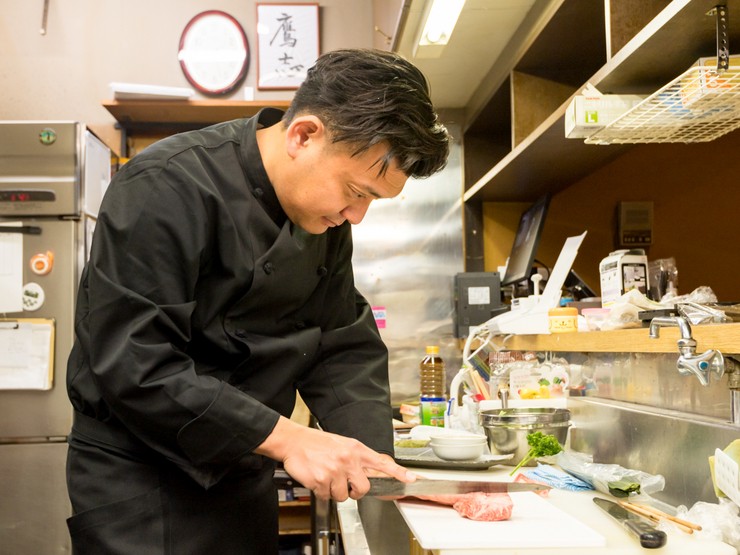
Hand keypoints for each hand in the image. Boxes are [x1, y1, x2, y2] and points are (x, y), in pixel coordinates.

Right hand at [255, 416, 415, 500]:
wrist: (293, 441)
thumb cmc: (317, 443)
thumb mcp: (342, 444)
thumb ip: (355, 457)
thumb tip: (365, 472)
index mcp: (355, 449)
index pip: (381, 462)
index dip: (398, 472)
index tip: (410, 478)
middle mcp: (348, 459)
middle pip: (363, 488)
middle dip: (354, 491)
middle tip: (344, 485)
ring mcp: (335, 470)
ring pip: (342, 495)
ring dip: (334, 491)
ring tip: (326, 476)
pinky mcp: (321, 480)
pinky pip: (326, 496)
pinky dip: (321, 491)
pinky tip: (316, 478)